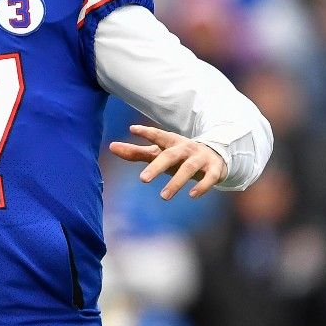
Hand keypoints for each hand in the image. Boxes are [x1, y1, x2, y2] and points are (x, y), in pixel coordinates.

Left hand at [109, 124, 227, 199]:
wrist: (215, 156)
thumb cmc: (178, 155)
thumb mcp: (158, 152)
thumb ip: (135, 151)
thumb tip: (111, 147)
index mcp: (171, 141)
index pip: (158, 135)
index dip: (146, 131)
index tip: (132, 129)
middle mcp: (185, 148)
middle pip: (170, 155)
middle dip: (157, 166)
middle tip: (142, 179)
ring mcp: (200, 158)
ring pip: (188, 169)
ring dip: (176, 183)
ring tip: (163, 197)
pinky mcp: (214, 169)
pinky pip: (209, 178)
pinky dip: (202, 186)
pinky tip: (191, 195)